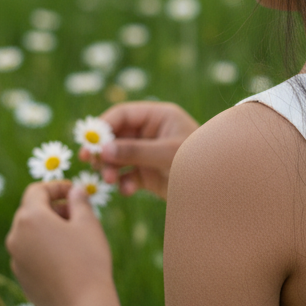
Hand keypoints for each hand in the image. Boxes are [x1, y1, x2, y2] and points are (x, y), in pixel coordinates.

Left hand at [6, 181, 112, 305]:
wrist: (82, 305)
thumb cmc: (87, 258)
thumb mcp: (88, 223)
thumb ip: (79, 201)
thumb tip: (75, 191)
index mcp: (30, 218)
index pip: (36, 190)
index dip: (56, 186)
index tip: (74, 192)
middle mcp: (16, 237)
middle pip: (30, 211)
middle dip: (53, 207)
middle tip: (77, 213)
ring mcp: (16, 259)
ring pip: (29, 233)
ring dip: (48, 227)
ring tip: (73, 236)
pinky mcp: (21, 278)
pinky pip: (30, 253)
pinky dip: (44, 247)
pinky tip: (66, 257)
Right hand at [81, 102, 198, 200]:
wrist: (216, 187)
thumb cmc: (198, 160)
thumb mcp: (167, 153)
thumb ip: (135, 151)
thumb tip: (104, 149)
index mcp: (158, 116)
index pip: (123, 114)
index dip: (103, 126)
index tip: (90, 142)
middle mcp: (151, 132)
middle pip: (116, 136)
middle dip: (104, 150)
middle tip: (90, 162)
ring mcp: (148, 153)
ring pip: (118, 157)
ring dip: (110, 168)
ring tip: (109, 180)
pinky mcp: (148, 173)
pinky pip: (127, 175)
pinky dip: (123, 182)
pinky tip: (128, 191)